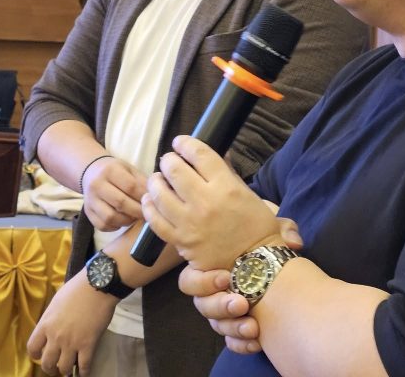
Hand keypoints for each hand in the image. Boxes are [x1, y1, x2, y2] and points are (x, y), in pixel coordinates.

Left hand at [26, 271, 116, 374]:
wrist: (97, 286)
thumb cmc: (76, 289)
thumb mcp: (56, 302)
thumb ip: (51, 318)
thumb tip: (51, 327)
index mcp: (45, 325)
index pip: (32, 348)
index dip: (36, 355)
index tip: (41, 355)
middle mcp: (55, 337)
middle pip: (47, 363)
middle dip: (51, 368)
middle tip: (56, 367)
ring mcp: (72, 343)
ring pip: (64, 368)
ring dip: (66, 371)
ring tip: (70, 370)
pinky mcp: (88, 345)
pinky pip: (84, 366)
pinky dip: (84, 372)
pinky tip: (85, 372)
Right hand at [83, 156, 147, 230]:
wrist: (91, 172)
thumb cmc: (116, 171)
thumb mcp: (130, 169)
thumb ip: (142, 181)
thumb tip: (156, 196)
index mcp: (110, 170)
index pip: (130, 186)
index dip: (144, 197)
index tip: (153, 202)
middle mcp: (97, 185)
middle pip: (120, 203)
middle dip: (138, 211)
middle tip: (148, 214)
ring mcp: (90, 200)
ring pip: (110, 217)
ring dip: (127, 221)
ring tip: (135, 217)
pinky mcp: (87, 212)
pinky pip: (102, 225)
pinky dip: (115, 226)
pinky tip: (123, 221)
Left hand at [141, 136, 281, 269]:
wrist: (254, 263)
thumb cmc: (256, 226)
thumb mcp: (247, 192)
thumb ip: (227, 172)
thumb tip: (215, 152)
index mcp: (226, 187)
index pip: (199, 154)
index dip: (185, 143)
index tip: (180, 142)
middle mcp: (206, 202)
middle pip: (175, 169)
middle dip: (169, 160)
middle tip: (169, 160)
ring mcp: (190, 222)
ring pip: (160, 193)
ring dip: (156, 180)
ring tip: (157, 178)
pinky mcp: (181, 241)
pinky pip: (155, 220)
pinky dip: (149, 206)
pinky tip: (149, 200)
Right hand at [177, 218, 302, 354]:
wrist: (275, 264)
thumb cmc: (263, 241)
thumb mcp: (271, 227)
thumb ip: (281, 228)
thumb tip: (294, 243)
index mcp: (210, 267)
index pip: (190, 280)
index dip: (204, 281)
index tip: (227, 277)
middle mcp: (212, 292)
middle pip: (203, 306)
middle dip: (221, 306)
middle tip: (242, 303)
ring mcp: (223, 313)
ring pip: (218, 326)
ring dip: (234, 327)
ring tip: (253, 327)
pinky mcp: (237, 329)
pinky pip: (232, 342)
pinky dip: (242, 344)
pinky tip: (258, 342)